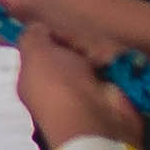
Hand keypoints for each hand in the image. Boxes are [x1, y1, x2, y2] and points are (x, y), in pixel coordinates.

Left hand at [12, 29, 144, 149]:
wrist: (96, 120)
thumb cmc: (59, 86)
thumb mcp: (35, 53)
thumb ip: (32, 36)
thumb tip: (39, 29)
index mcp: (36, 78)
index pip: (45, 47)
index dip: (54, 36)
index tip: (60, 34)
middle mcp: (61, 84)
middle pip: (73, 49)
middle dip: (81, 43)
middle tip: (83, 50)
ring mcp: (89, 89)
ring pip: (96, 54)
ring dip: (100, 52)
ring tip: (102, 60)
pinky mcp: (114, 92)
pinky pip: (116, 66)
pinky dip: (117, 63)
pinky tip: (115, 65)